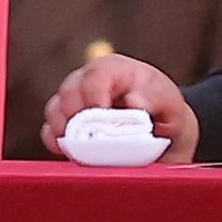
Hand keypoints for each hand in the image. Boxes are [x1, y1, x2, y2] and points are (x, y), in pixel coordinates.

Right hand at [46, 56, 199, 162]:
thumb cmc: (166, 112)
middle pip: (69, 90)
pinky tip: (67, 151)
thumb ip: (157, 99)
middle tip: (89, 136)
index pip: (96, 75)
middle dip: (75, 114)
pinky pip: (50, 130)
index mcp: (115, 70)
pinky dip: (55, 141)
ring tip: (79, 145)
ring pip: (55, 108)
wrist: (163, 134)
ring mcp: (77, 102)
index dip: (94, 95)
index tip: (101, 116)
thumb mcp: (171, 103)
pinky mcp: (69, 124)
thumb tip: (133, 102)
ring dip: (63, 128)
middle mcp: (90, 81)